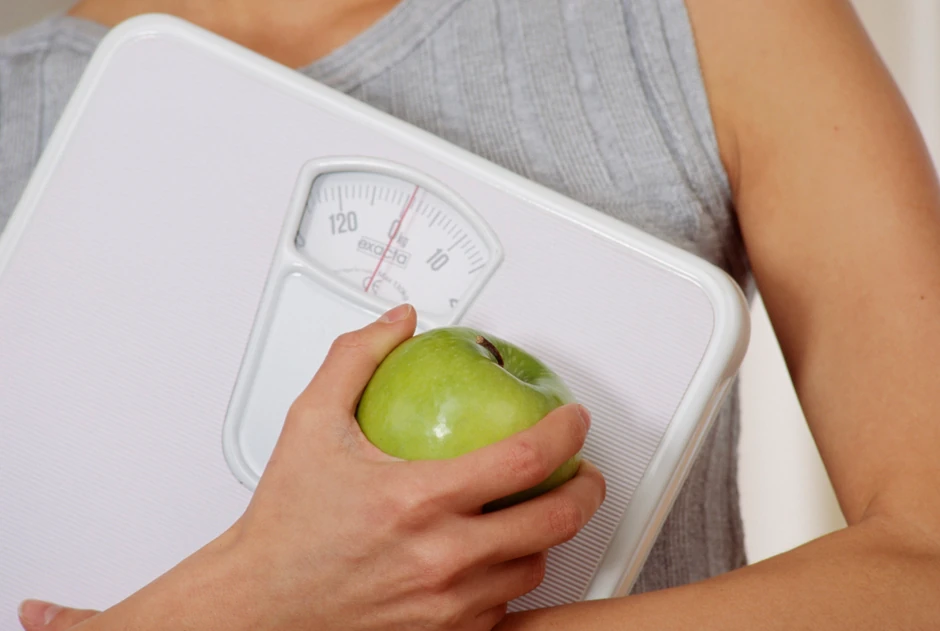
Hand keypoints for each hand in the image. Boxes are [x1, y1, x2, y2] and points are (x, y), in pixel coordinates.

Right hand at [18, 304, 604, 630]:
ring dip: (547, 536)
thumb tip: (398, 322)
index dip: (566, 432)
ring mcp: (446, 604)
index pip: (524, 459)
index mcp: (416, 499)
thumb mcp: (311, 423)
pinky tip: (501, 555)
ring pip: (534, 567)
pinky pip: (505, 606)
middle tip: (584, 472)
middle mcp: (440, 557)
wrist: (259, 601)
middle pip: (552, 522)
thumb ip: (356, 360)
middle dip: (586, 490)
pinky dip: (511, 576)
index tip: (573, 421)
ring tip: (538, 510)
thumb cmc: (285, 523)